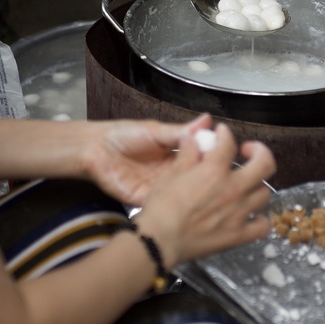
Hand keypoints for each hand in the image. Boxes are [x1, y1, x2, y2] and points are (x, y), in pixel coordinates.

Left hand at [81, 114, 215, 205]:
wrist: (95, 148)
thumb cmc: (123, 135)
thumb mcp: (156, 131)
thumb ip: (181, 131)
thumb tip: (207, 119)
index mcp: (175, 155)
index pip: (200, 160)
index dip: (213, 159)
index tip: (229, 156)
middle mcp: (171, 174)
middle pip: (194, 179)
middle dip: (207, 178)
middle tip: (221, 174)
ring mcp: (159, 188)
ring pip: (182, 194)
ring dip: (193, 194)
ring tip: (208, 189)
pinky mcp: (146, 199)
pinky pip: (163, 204)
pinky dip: (174, 203)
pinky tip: (186, 200)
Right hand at [133, 123, 275, 269]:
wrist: (160, 241)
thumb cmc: (162, 206)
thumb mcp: (171, 173)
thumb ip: (186, 152)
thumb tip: (192, 136)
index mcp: (215, 170)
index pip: (229, 143)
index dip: (226, 134)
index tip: (222, 134)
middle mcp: (233, 189)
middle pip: (265, 164)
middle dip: (260, 152)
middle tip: (248, 152)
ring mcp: (239, 213)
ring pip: (264, 193)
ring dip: (257, 184)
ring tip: (246, 184)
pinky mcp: (238, 235)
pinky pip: (262, 227)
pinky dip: (260, 220)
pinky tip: (252, 215)